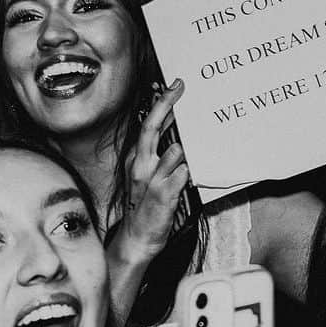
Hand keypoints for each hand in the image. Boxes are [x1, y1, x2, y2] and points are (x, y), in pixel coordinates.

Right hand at [117, 80, 189, 264]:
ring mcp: (151, 181)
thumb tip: (178, 133)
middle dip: (165, 106)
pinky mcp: (162, 197)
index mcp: (138, 159)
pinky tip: (188, 175)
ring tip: (189, 150)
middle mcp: (141, 166)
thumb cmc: (146, 206)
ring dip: (183, 150)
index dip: (161, 104)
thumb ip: (161, 154)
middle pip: (151, 128)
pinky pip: (179, 177)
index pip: (148, 124)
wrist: (136, 239)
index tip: (175, 86)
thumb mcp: (150, 176)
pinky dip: (185, 173)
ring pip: (171, 153)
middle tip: (179, 88)